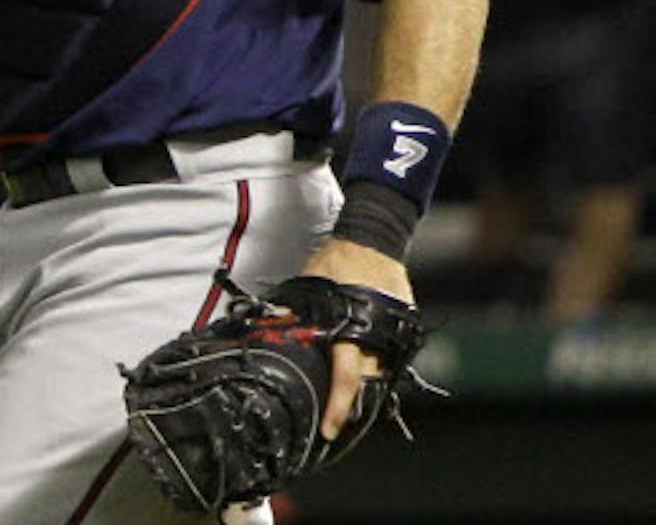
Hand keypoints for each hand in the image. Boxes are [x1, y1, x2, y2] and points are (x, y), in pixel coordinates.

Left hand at [299, 237, 412, 441]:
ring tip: (345, 401)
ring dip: (365, 388)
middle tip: (333, 420)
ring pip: (381, 374)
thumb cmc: (335, 263)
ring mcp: (394, 333)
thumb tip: (269, 332)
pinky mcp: (403, 328)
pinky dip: (376, 369)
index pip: (347, 377)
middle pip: (368, 384)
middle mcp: (377, 336)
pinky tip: (362, 375)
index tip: (329, 430)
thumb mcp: (307, 287)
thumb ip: (292, 313)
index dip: (338, 407)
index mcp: (351, 328)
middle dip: (352, 405)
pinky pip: (390, 358)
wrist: (373, 242)